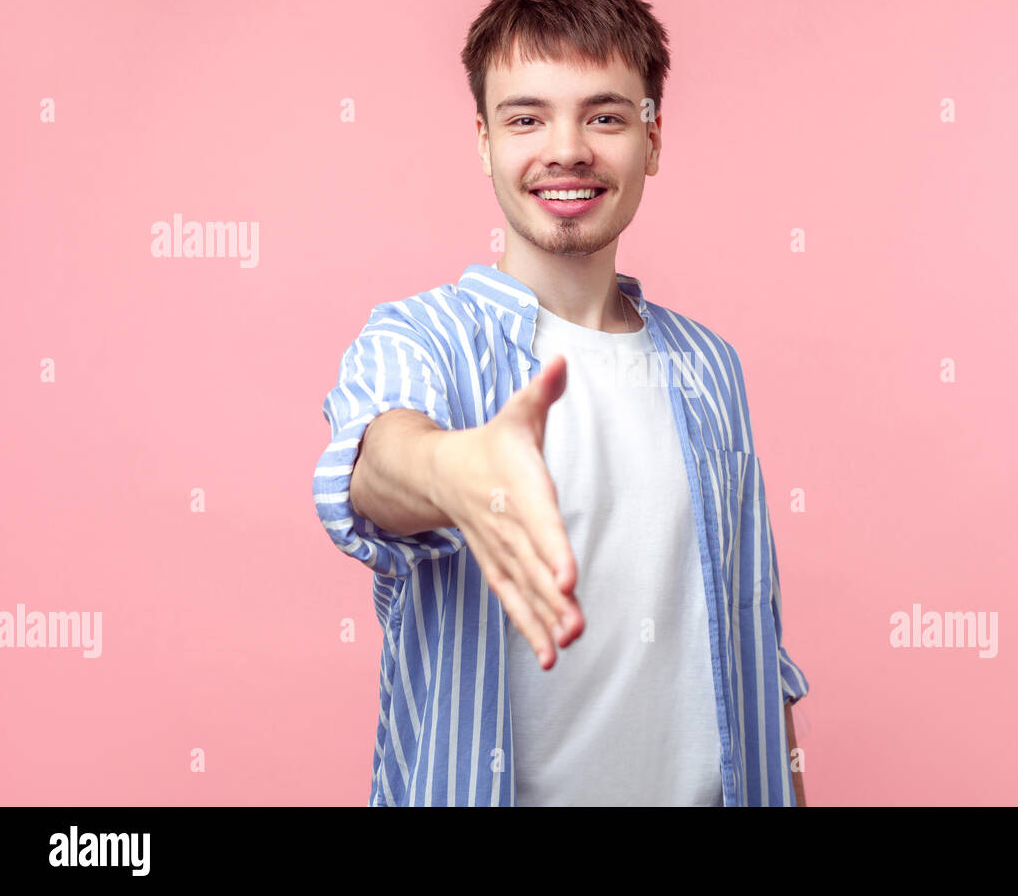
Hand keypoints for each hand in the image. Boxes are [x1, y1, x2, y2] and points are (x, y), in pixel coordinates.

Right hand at [428, 355, 583, 668]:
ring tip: (569, 645)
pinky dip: (530, 628)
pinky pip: (513, 601)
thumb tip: (560, 360)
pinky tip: (553, 656)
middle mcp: (507, 525)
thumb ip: (540, 392)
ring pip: (523, 589)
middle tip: (576, 624)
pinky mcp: (498, 567)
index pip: (538, 521)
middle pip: (532, 565)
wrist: (441, 472)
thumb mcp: (516, 413)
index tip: (567, 578)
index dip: (552, 549)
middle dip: (551, 597)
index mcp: (516, 486)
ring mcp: (500, 551)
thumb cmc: (494, 443)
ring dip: (544, 619)